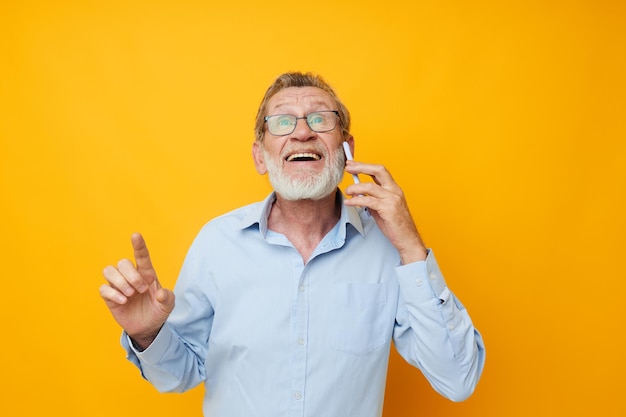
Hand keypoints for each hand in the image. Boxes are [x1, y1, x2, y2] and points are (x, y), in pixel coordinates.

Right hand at [100, 233, 174, 349]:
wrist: (147, 328)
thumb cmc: (157, 311)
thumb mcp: (168, 306)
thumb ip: (167, 298)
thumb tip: (161, 293)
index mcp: (147, 274)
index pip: (141, 256)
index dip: (138, 245)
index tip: (135, 235)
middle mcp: (131, 276)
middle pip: (123, 263)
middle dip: (131, 275)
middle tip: (140, 290)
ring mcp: (119, 286)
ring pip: (109, 270)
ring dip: (120, 282)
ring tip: (130, 295)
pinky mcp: (109, 297)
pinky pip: (103, 288)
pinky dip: (113, 294)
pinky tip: (123, 302)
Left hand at [344, 160, 427, 263]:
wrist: (408, 239)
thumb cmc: (396, 225)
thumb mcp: (383, 208)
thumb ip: (373, 199)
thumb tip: (358, 194)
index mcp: (394, 189)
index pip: (380, 171)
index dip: (365, 165)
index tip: (352, 164)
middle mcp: (394, 191)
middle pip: (378, 170)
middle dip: (361, 167)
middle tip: (348, 167)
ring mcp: (392, 199)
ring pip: (370, 186)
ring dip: (355, 187)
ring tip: (347, 191)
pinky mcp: (388, 209)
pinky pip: (368, 201)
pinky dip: (356, 200)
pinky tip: (349, 202)